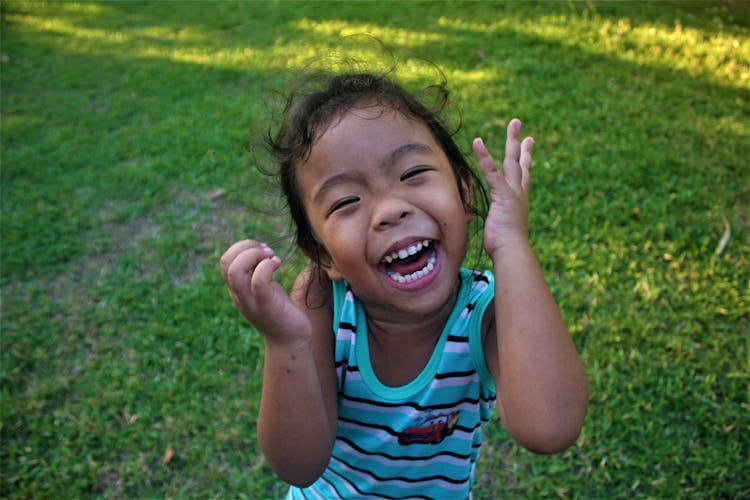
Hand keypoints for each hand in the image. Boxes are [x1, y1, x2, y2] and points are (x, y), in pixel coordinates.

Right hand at [220, 239, 311, 345]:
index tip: (263, 250)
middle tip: (267, 251)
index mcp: (237, 289)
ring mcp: (250, 300)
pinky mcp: (265, 305)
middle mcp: (239, 294)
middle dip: (246, 247)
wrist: (290, 341)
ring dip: (254, 255)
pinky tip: (278, 264)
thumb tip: (258, 250)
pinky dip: (267, 266)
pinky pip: (258, 281)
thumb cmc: (280, 312)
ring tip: (272, 257)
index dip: (242, 247)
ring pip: (235, 271)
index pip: (225, 261)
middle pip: (226, 262)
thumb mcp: (264, 289)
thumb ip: (256, 273)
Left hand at [473, 118, 533, 256]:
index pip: (523, 175)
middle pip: (520, 162)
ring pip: (512, 160)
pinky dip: (484, 156)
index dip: (525, 159)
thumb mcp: (502, 229)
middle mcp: (519, 192)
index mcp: (519, 199)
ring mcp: (513, 192)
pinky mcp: (502, 194)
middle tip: (519, 125)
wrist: (512, 251)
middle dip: (520, 142)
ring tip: (514, 122)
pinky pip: (491, 171)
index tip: (528, 144)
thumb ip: (499, 223)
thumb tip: (496, 233)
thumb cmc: (505, 246)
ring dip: (512, 140)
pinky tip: (477, 142)